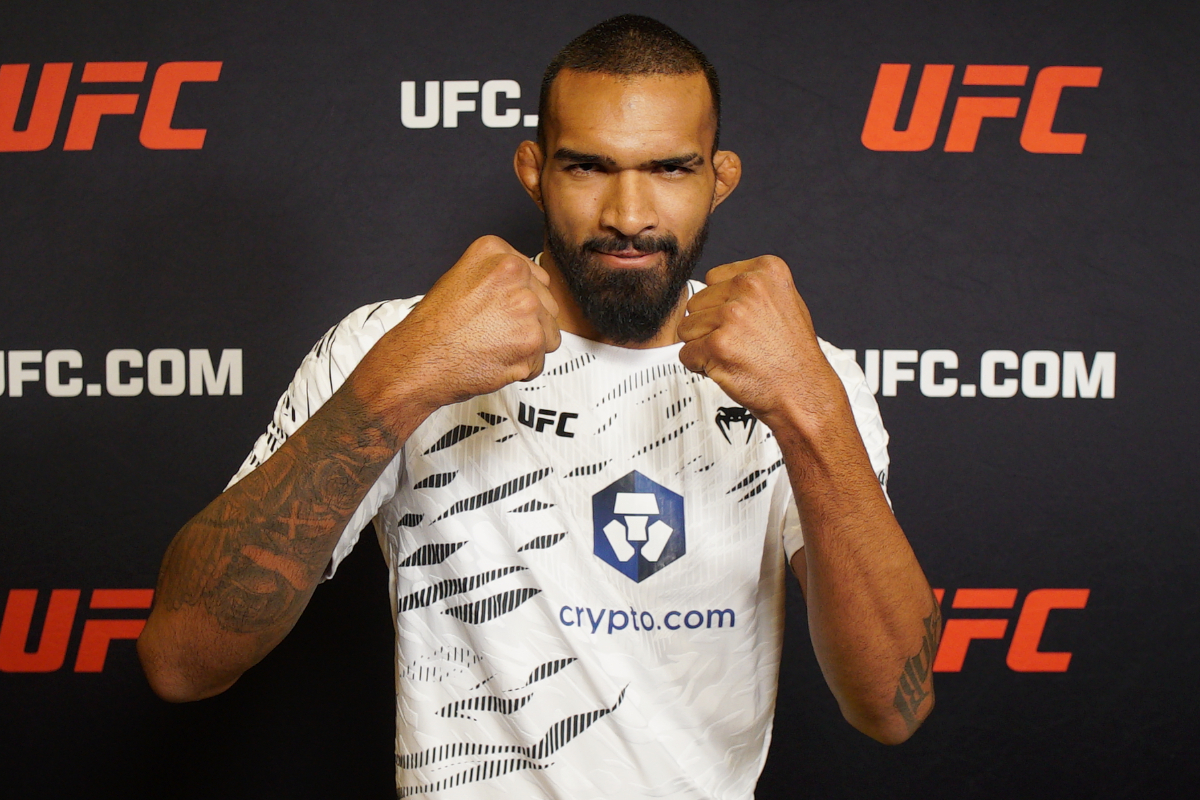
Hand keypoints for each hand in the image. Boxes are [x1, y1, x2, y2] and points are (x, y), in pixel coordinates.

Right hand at [356, 236, 561, 417]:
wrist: (418, 360)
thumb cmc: (434, 326)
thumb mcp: (461, 279)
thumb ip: (499, 278)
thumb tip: (530, 289)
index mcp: (497, 253)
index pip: (536, 278)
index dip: (519, 302)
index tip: (498, 312)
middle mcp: (515, 274)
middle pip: (547, 305)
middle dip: (527, 325)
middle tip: (493, 333)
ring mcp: (526, 307)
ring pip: (549, 333)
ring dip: (527, 347)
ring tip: (493, 347)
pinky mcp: (532, 340)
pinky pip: (540, 361)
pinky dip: (521, 368)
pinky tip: (494, 361)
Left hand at [677, 256, 843, 430]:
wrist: (803, 392)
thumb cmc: (794, 355)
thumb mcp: (786, 302)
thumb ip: (751, 289)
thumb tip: (715, 289)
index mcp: (766, 270)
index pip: (713, 278)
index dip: (720, 304)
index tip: (740, 322)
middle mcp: (749, 287)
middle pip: (696, 303)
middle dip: (709, 326)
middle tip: (738, 342)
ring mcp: (732, 315)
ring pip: (687, 328)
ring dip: (702, 346)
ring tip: (734, 355)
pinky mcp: (717, 344)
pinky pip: (685, 353)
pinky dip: (700, 366)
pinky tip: (727, 367)